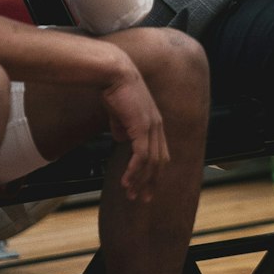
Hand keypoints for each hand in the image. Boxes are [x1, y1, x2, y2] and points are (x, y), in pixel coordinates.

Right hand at [101, 62, 169, 200]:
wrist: (114, 74)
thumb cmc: (115, 90)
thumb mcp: (120, 113)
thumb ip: (122, 126)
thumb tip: (122, 138)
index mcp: (155, 123)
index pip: (160, 153)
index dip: (154, 172)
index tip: (145, 187)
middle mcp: (157, 126)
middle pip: (159, 162)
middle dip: (151, 182)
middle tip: (142, 199)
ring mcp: (151, 126)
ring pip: (150, 162)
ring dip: (140, 181)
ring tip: (131, 194)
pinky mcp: (142, 127)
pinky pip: (140, 156)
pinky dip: (134, 171)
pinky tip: (126, 181)